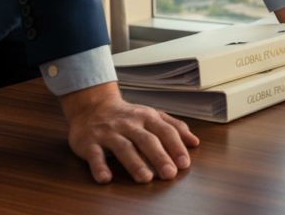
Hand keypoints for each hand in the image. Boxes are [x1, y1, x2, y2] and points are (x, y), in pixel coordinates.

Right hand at [57, 81, 198, 183]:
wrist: (92, 106)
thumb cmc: (128, 116)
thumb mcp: (152, 116)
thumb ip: (174, 127)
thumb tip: (195, 142)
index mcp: (147, 117)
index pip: (165, 131)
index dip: (176, 147)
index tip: (184, 164)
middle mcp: (129, 124)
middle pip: (146, 140)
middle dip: (159, 157)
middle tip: (170, 174)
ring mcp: (109, 133)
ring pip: (124, 148)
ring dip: (135, 164)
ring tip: (145, 178)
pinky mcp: (89, 142)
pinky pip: (94, 155)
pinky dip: (99, 167)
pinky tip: (105, 178)